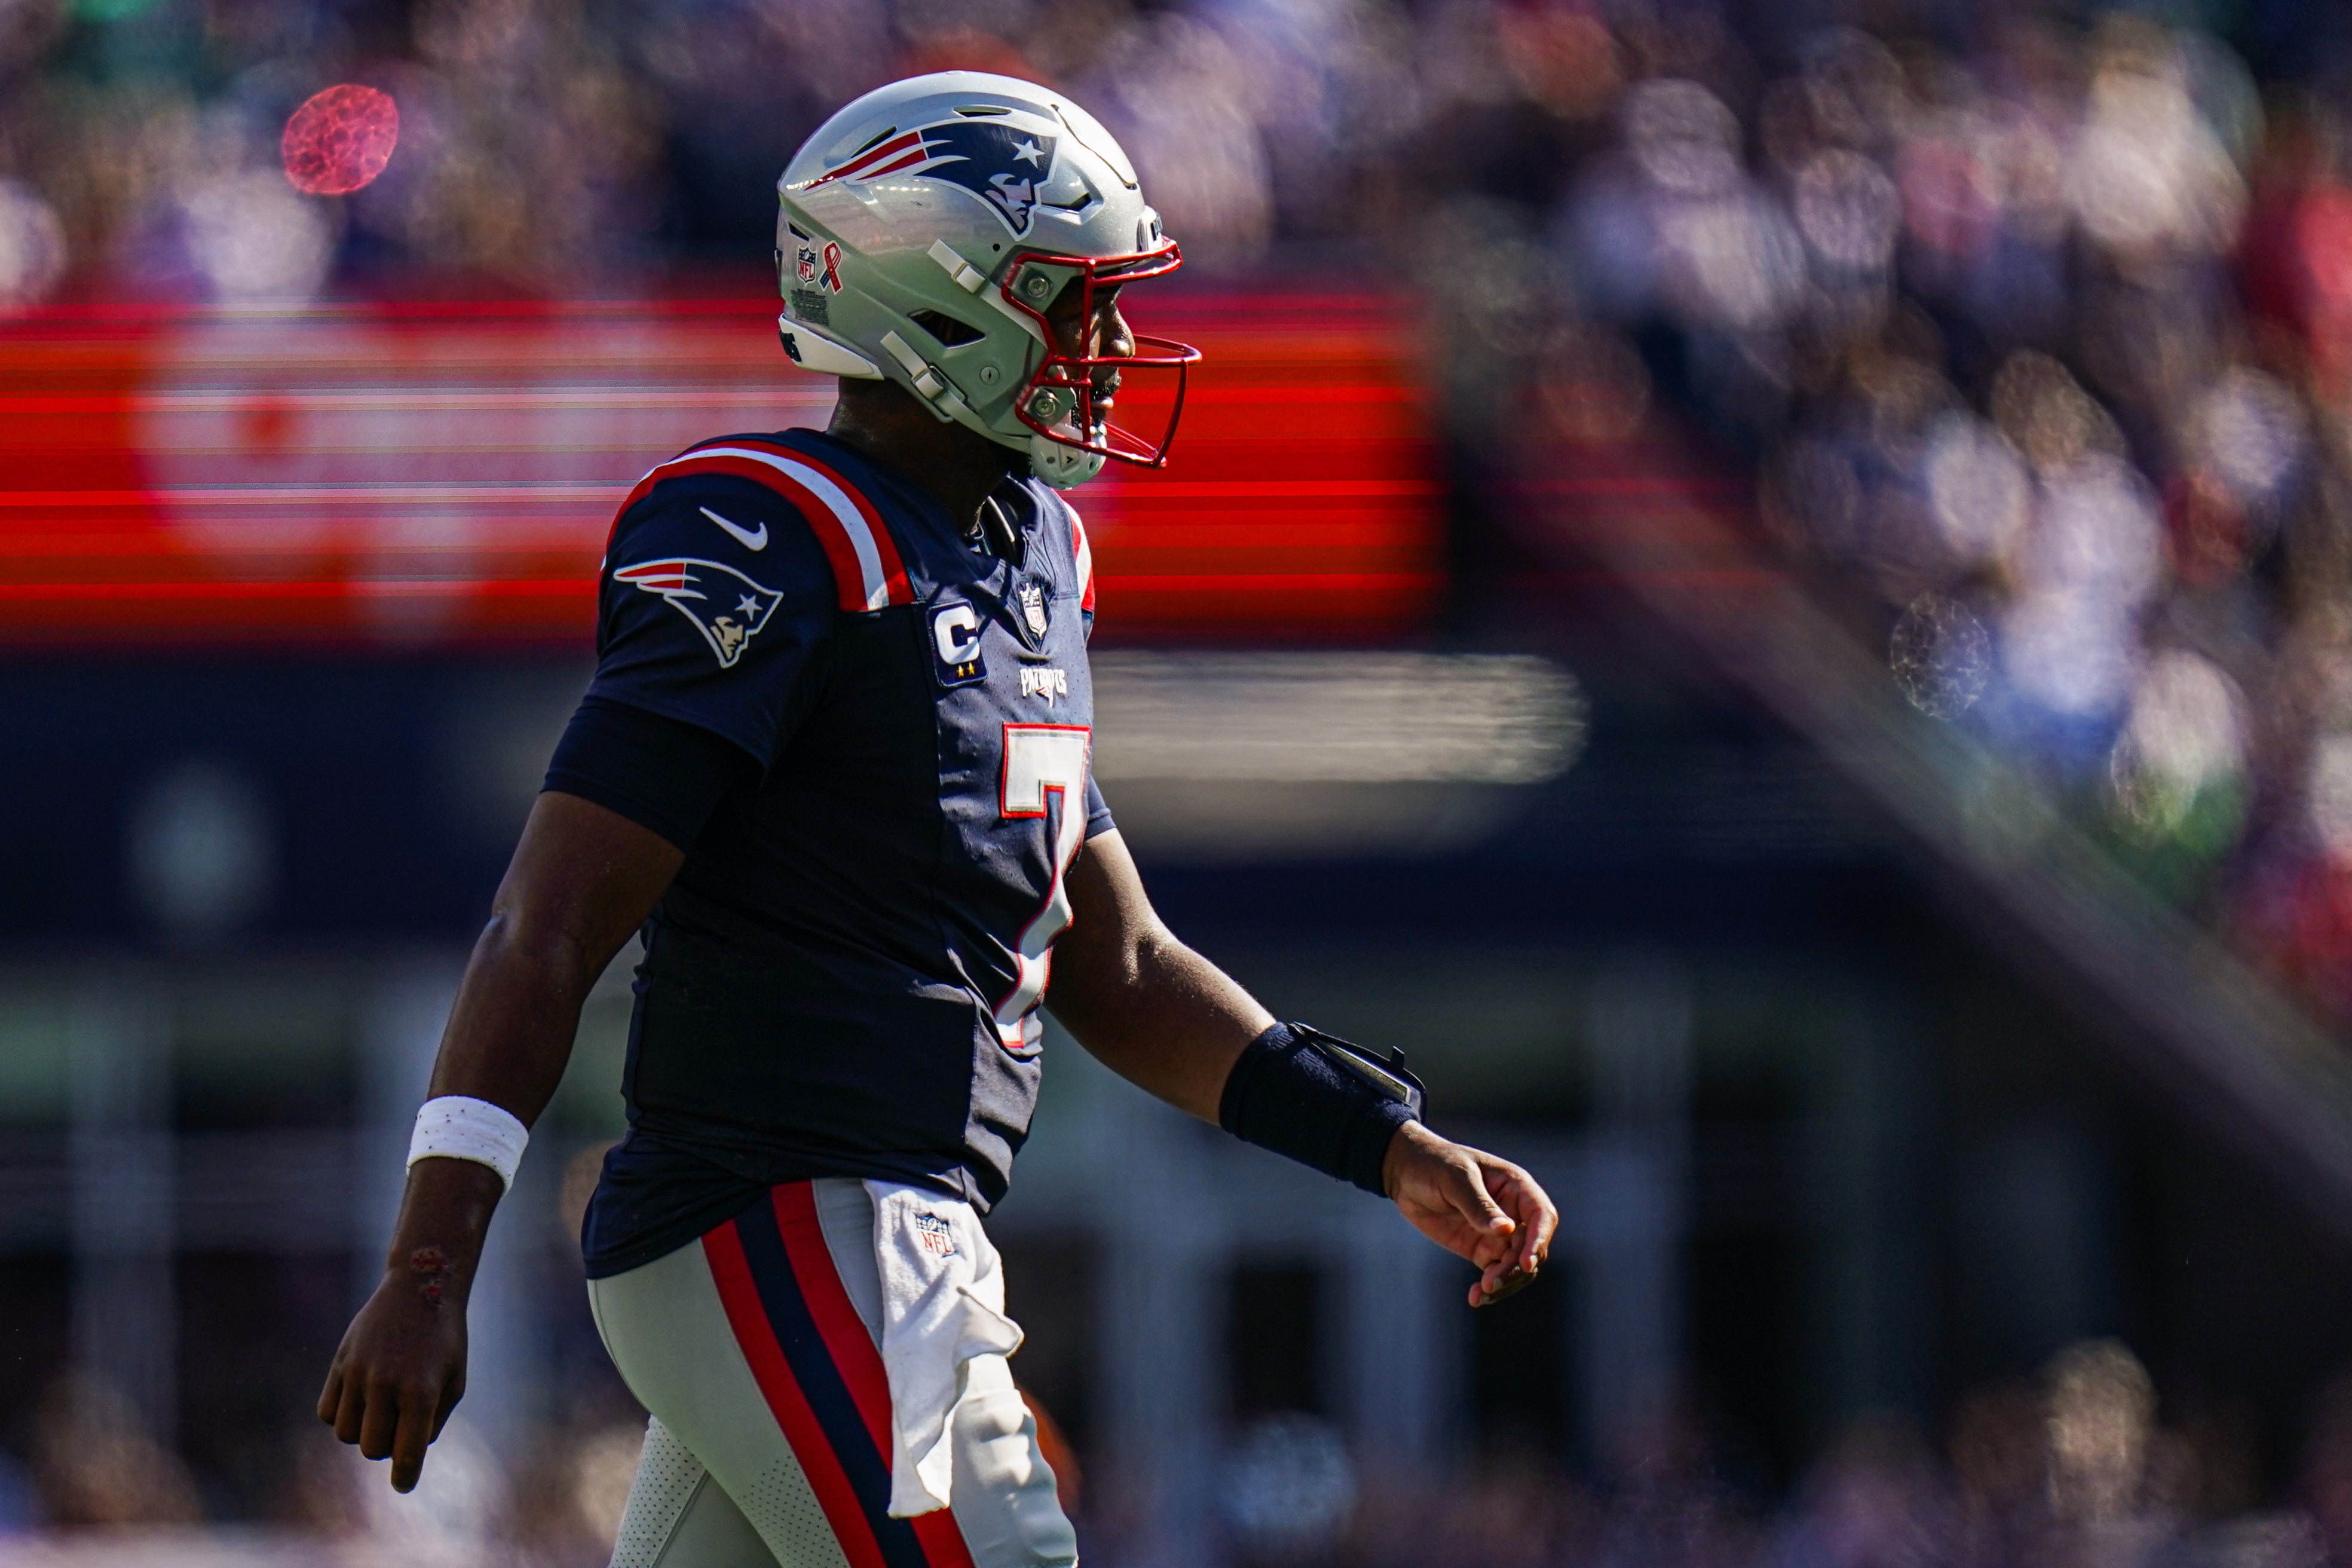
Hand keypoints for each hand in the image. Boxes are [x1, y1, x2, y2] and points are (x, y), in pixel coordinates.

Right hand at [317, 1159, 501, 1491]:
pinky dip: (341, 1416)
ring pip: (346, 1435)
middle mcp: (386, 1383)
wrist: (422, 1288)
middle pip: (372, 1448)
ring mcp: (358, 1372)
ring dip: (363, 1432)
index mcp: (421, 1391)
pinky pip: (326, 1413)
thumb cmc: (445, 1341)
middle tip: (401, 1427)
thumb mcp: (454, 1381)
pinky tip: (360, 1400)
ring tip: (382, 1409)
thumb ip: (431, 1423)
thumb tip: (404, 1457)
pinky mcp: (339, 1362)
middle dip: (387, 1447)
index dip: (405, 1476)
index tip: (403, 1484)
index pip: (407, 1452)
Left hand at [1382, 1121, 1557, 1307]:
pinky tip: (1475, 1298)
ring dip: (1505, 1283)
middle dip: (1515, 1269)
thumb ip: (1478, 1204)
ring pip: (1516, 1266)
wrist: (1406, 1172)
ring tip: (1482, 1293)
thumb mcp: (1455, 1178)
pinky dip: (1489, 1288)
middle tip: (1491, 1283)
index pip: (1542, 1215)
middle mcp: (1514, 1212)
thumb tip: (1506, 1230)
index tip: (1526, 1262)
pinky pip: (1495, 1273)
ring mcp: (1499, 1234)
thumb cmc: (1434, 1164)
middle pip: (1529, 1247)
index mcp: (1515, 1187)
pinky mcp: (1481, 1250)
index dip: (1540, 1239)